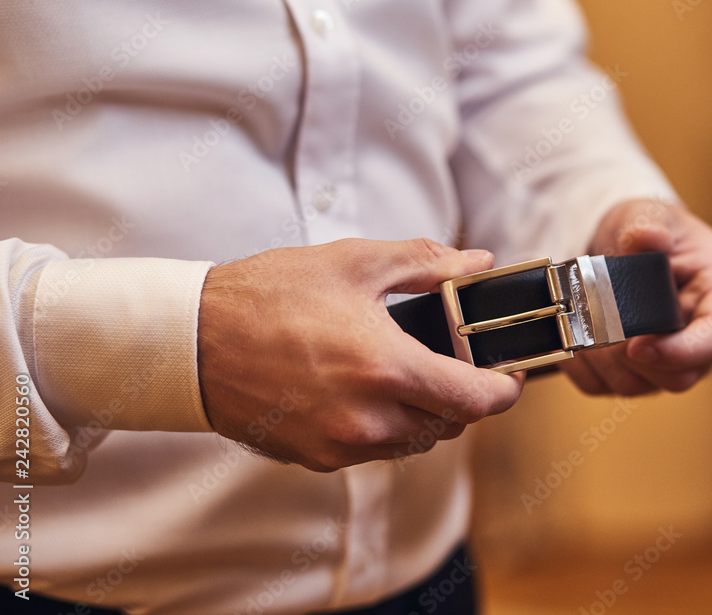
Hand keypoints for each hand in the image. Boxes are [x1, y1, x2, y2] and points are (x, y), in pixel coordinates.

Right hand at [197, 238, 524, 471]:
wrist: (190, 341)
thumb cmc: (266, 297)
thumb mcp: (353, 263)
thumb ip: (426, 262)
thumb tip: (475, 261)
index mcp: (387, 369)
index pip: (477, 401)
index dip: (507, 390)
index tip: (512, 374)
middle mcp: (369, 420)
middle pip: (450, 425)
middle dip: (464, 396)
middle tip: (457, 362)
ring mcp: (341, 446)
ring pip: (414, 442)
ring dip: (425, 413)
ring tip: (408, 371)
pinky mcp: (315, 458)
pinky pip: (373, 451)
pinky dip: (385, 426)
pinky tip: (364, 390)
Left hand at [559, 199, 711, 394]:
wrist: (623, 245)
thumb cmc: (650, 229)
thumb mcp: (648, 215)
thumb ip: (647, 225)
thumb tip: (647, 236)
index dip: (682, 352)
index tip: (638, 345)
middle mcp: (702, 336)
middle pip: (678, 377)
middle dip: (629, 354)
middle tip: (595, 320)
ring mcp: (670, 361)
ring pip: (636, 385)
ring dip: (599, 357)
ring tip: (580, 318)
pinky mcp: (636, 373)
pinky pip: (604, 386)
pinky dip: (581, 364)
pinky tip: (572, 332)